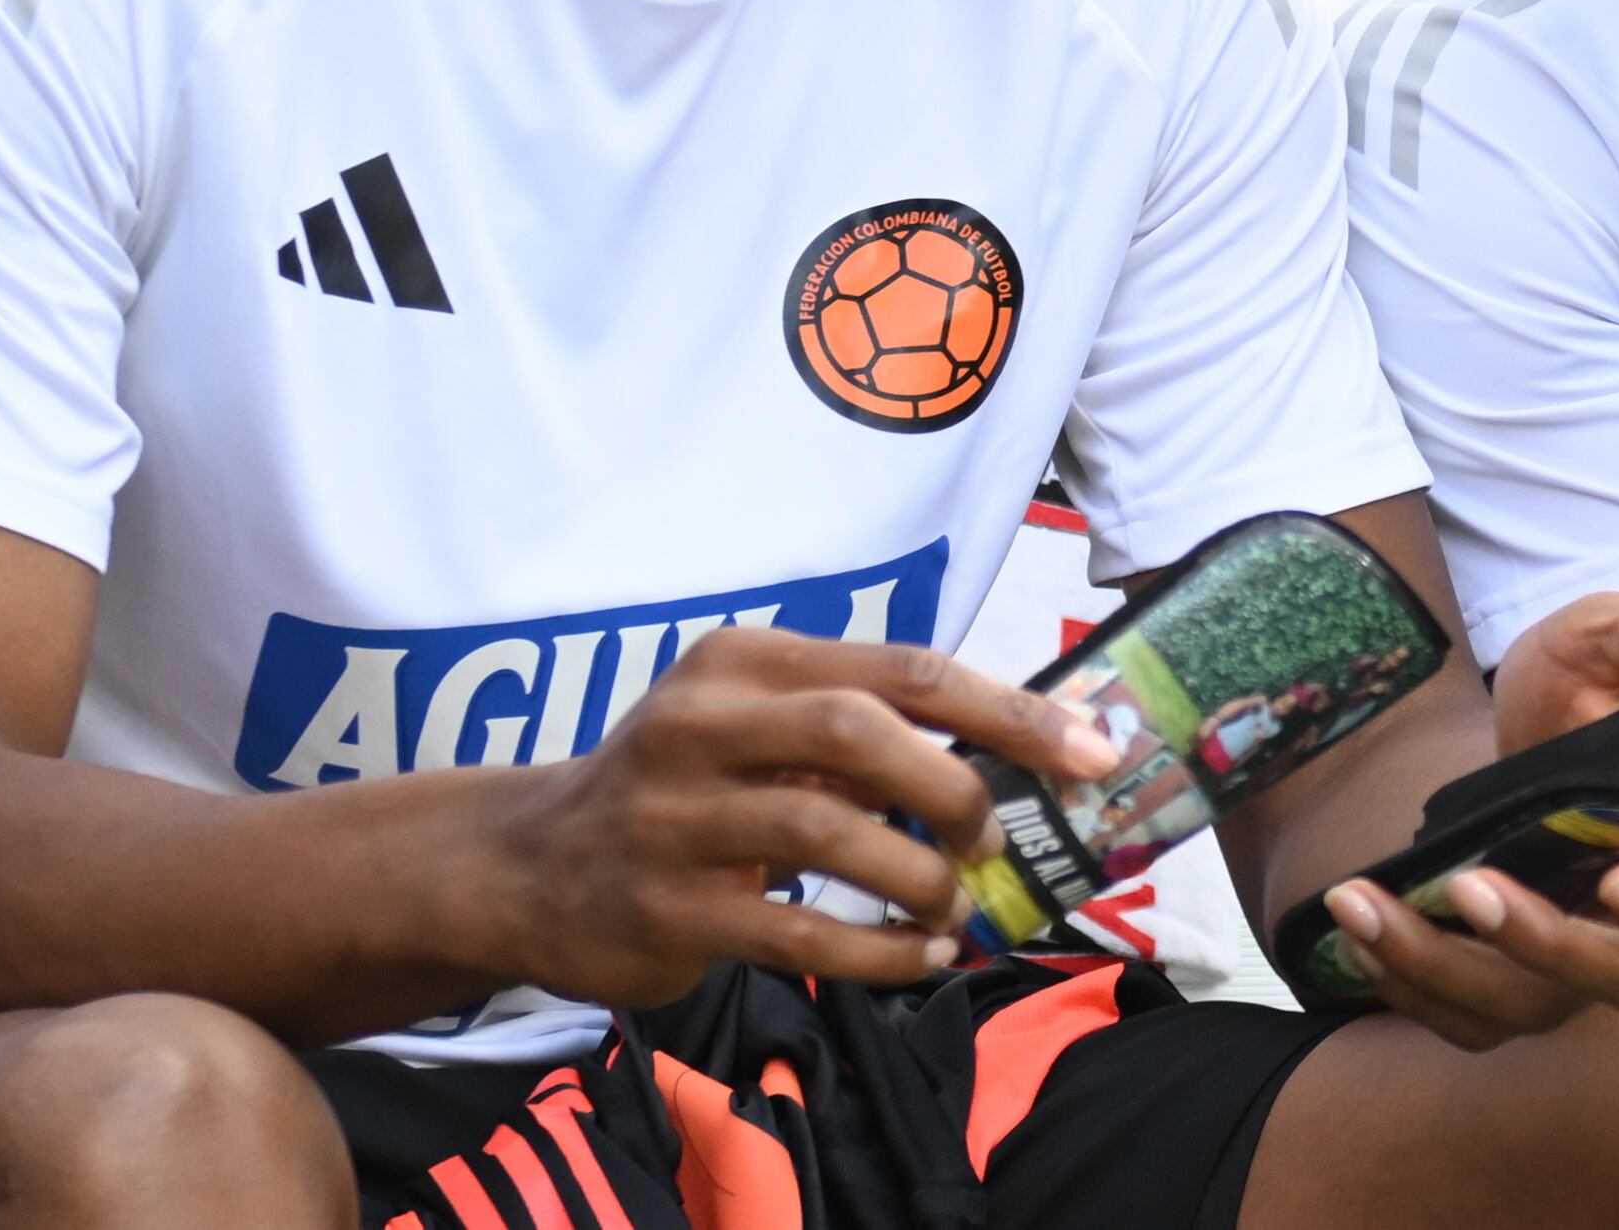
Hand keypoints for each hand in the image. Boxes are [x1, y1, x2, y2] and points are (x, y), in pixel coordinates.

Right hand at [489, 627, 1117, 1010]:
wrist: (527, 865)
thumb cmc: (678, 786)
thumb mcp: (750, 724)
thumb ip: (856, 727)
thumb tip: (1012, 753)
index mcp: (744, 661)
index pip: (900, 667)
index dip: (1008, 709)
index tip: (1091, 750)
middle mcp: (701, 722)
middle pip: (861, 730)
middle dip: (956, 786)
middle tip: (993, 837)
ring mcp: (675, 817)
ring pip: (829, 831)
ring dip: (919, 875)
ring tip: (954, 903)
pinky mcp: (666, 908)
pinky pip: (796, 931)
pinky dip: (877, 949)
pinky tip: (918, 955)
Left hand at [1318, 589, 1618, 1051]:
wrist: (1531, 726)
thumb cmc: (1590, 681)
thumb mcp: (1609, 632)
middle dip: (1547, 948)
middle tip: (1469, 887)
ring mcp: (1582, 955)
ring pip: (1534, 1008)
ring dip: (1442, 973)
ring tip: (1362, 906)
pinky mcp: (1515, 976)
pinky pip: (1472, 1017)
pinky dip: (1410, 987)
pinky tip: (1357, 929)